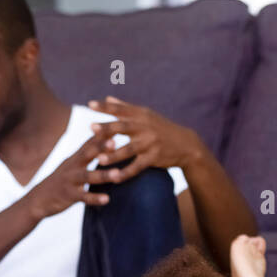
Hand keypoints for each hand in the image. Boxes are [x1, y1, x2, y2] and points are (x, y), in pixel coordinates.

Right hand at [24, 134, 114, 220]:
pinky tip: (107, 199)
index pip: (89, 142)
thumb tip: (107, 140)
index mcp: (75, 158)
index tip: (116, 124)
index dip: (101, 133)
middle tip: (115, 142)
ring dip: (103, 175)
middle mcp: (72, 166)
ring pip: (87, 176)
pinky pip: (83, 198)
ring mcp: (70, 181)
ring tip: (118, 174)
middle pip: (87, 154)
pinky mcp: (69, 196)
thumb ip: (87, 154)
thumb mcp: (72, 164)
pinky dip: (95, 198)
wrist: (38, 199)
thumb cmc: (61, 180)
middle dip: (100, 148)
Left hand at [86, 95, 203, 183]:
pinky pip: (137, 167)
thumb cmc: (161, 128)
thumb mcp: (146, 115)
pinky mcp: (154, 158)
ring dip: (114, 155)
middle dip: (107, 128)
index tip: (90, 104)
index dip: (106, 107)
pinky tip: (114, 178)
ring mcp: (150, 143)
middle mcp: (145, 127)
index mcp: (141, 115)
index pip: (121, 109)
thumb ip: (125, 108)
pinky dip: (125, 173)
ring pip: (129, 150)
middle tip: (91, 127)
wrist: (186, 144)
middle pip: (123, 127)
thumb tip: (107, 98)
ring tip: (99, 159)